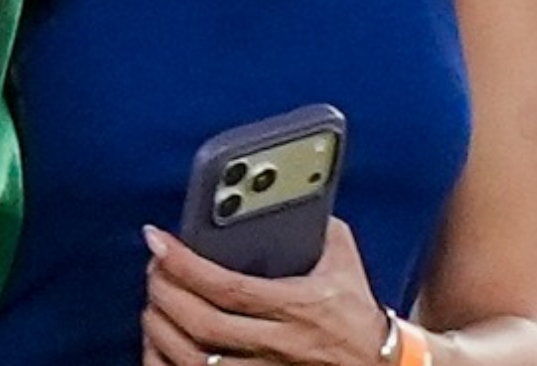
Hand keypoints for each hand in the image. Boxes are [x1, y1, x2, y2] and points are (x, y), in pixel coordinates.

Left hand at [140, 218, 392, 365]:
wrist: (383, 364)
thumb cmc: (355, 311)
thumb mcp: (342, 260)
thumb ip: (314, 223)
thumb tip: (285, 188)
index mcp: (299, 306)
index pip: (229, 287)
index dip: (185, 264)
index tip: (158, 240)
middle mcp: (280, 344)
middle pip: (203, 324)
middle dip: (165, 293)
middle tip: (154, 268)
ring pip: (194, 360)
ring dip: (161, 330)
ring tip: (153, 303)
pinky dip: (167, 363)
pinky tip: (159, 344)